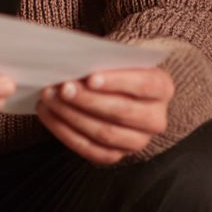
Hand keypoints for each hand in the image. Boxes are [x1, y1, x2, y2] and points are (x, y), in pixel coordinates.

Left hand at [36, 67, 173, 164]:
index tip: (90, 77)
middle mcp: (155, 118)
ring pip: (105, 133)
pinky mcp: (117, 154)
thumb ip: (103, 58)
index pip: (143, 85)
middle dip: (88, 99)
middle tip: (62, 87)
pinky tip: (49, 115)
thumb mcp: (118, 56)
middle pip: (121, 112)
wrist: (122, 88)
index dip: (116, 82)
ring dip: (72, 115)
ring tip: (49, 98)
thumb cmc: (117, 66)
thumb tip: (73, 61)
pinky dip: (66, 132)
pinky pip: (91, 150)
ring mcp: (138, 140)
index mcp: (162, 87)